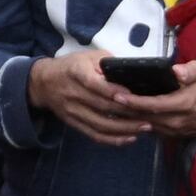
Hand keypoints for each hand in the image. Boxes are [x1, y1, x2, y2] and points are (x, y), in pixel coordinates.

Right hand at [25, 50, 166, 144]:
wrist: (44, 83)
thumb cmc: (72, 66)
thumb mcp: (89, 56)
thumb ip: (109, 64)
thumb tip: (133, 73)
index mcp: (77, 72)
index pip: (95, 84)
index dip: (113, 92)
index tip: (132, 96)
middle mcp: (73, 93)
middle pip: (102, 107)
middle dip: (128, 112)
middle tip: (151, 114)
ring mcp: (73, 111)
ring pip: (101, 124)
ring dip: (125, 128)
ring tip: (145, 127)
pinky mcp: (74, 123)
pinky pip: (94, 135)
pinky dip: (113, 139)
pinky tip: (129, 138)